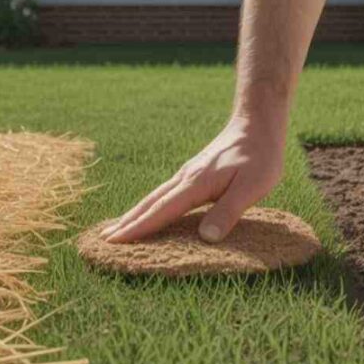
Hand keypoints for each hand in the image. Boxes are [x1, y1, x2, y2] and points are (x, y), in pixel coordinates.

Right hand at [102, 117, 284, 243]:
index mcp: (196, 184)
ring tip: (117, 228)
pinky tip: (149, 212)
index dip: (139, 228)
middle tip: (104, 238)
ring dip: (135, 214)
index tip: (115, 240)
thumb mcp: (252, 187)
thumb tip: (206, 238)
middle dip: (127, 222)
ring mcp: (187, 174)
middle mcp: (185, 178)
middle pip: (150, 203)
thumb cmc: (260, 156)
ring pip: (155, 197)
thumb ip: (228, 211)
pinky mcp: (193, 173)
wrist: (257, 123)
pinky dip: (150, 206)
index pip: (162, 210)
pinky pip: (164, 193)